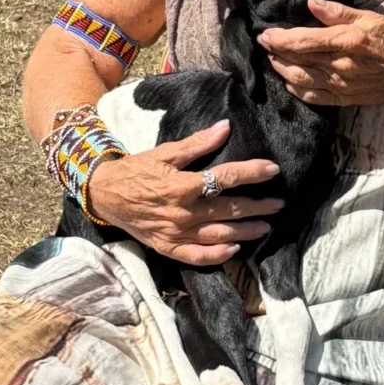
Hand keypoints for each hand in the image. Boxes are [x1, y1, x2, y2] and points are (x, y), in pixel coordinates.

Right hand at [88, 120, 282, 264]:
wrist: (105, 194)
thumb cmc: (135, 170)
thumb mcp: (164, 152)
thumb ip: (196, 144)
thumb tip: (224, 128)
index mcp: (181, 185)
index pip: (225, 178)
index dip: (251, 173)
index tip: (272, 170)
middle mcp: (181, 212)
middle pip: (228, 210)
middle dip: (257, 207)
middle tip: (278, 204)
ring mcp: (175, 232)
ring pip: (218, 235)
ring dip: (245, 232)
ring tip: (265, 228)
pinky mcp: (167, 246)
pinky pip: (196, 256)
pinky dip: (216, 255)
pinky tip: (234, 250)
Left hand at [259, 0, 383, 106]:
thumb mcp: (369, 16)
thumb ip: (338, 11)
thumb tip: (311, 2)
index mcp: (345, 41)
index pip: (303, 41)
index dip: (280, 38)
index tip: (265, 34)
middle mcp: (339, 66)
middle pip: (298, 60)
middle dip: (276, 52)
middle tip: (263, 43)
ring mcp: (341, 85)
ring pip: (301, 80)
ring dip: (282, 70)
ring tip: (273, 60)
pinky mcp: (344, 98)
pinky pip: (315, 98)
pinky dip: (297, 91)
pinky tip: (289, 83)